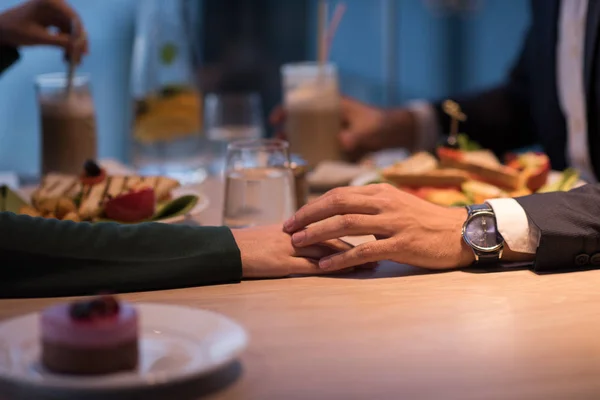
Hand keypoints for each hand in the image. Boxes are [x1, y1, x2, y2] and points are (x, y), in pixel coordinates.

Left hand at [0, 0, 87, 62]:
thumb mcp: (39, 38)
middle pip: (75, 25)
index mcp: (49, 3)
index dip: (80, 35)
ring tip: (72, 61)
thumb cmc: (16, 30)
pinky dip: (67, 44)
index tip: (82, 51)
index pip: (73, 18)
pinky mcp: (53, 20)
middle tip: (81, 58)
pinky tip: (65, 56)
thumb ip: (60, 42)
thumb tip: (78, 48)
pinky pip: (66, 32)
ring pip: (72, 30)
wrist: (1, 30)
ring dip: (73, 46)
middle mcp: (55, 5)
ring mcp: (54, 12)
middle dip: (78, 42)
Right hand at [232, 224, 373, 277]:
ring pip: (328, 247)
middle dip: (360, 238)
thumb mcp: (277, 233)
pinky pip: (313, 265)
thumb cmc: (251, 242)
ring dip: (353, 254)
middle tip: (383, 242)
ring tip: (375, 260)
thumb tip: (318, 234)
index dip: (354, 223)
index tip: (374, 226)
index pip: (329, 218)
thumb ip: (299, 233)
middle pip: (335, 232)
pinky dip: (333, 266)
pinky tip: (349, 269)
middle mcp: (297, 232)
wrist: (227, 250)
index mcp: (297, 224)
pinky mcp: (284, 263)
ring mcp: (291, 247)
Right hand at [269, 97, 417, 153]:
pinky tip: (300, 167)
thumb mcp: (368, 127)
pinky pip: (316, 150)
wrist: (396, 134)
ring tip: (284, 157)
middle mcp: (327, 118)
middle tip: (277, 143)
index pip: (302, 102)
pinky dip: (307, 156)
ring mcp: (329, 133)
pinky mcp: (335, 147)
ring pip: (305, 136)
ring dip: (294, 145)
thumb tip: (344, 141)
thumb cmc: (381, 123)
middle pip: (298, 121)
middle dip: (285, 130)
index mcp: (332, 105)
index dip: (285, 109)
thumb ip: (357, 135)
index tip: (275, 119)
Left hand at [283, 184, 474, 270]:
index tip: (295, 216)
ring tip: (297, 243)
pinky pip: (364, 250)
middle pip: (336, 204)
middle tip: (287, 228)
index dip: (313, 205)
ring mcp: (393, 222)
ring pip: (346, 224)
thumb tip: (341, 210)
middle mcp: (384, 202)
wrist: (461, 232)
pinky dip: (341, 257)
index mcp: (380, 192)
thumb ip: (371, 205)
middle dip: (307, 215)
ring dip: (317, 233)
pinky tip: (325, 264)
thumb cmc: (425, 221)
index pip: (338, 194)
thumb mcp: (396, 204)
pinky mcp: (401, 244)